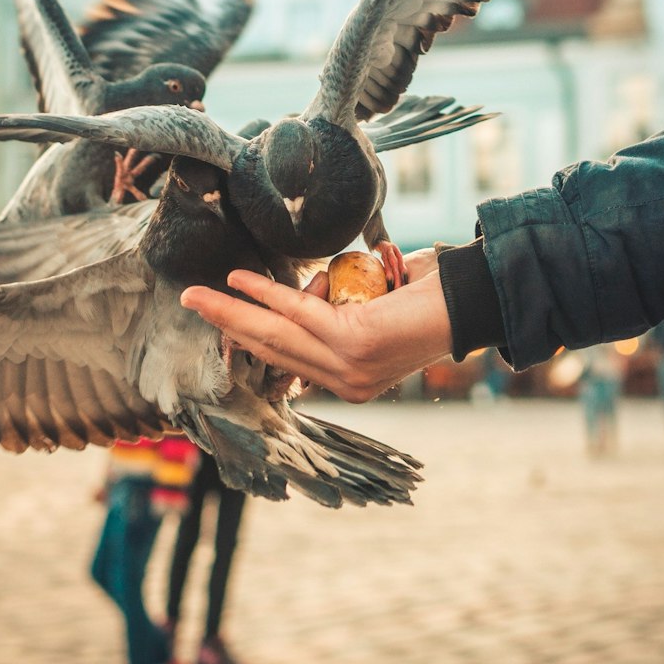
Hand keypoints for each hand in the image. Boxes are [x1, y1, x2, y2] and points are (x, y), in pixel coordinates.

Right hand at [180, 258, 452, 402]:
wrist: (470, 298)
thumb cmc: (426, 297)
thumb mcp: (372, 311)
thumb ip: (340, 315)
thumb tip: (309, 296)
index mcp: (348, 382)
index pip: (286, 360)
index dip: (248, 338)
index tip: (221, 322)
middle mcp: (344, 382)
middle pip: (270, 349)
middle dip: (226, 325)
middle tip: (192, 304)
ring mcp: (346, 367)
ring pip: (273, 333)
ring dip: (230, 312)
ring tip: (199, 296)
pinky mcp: (350, 343)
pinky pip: (295, 312)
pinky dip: (264, 292)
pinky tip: (237, 281)